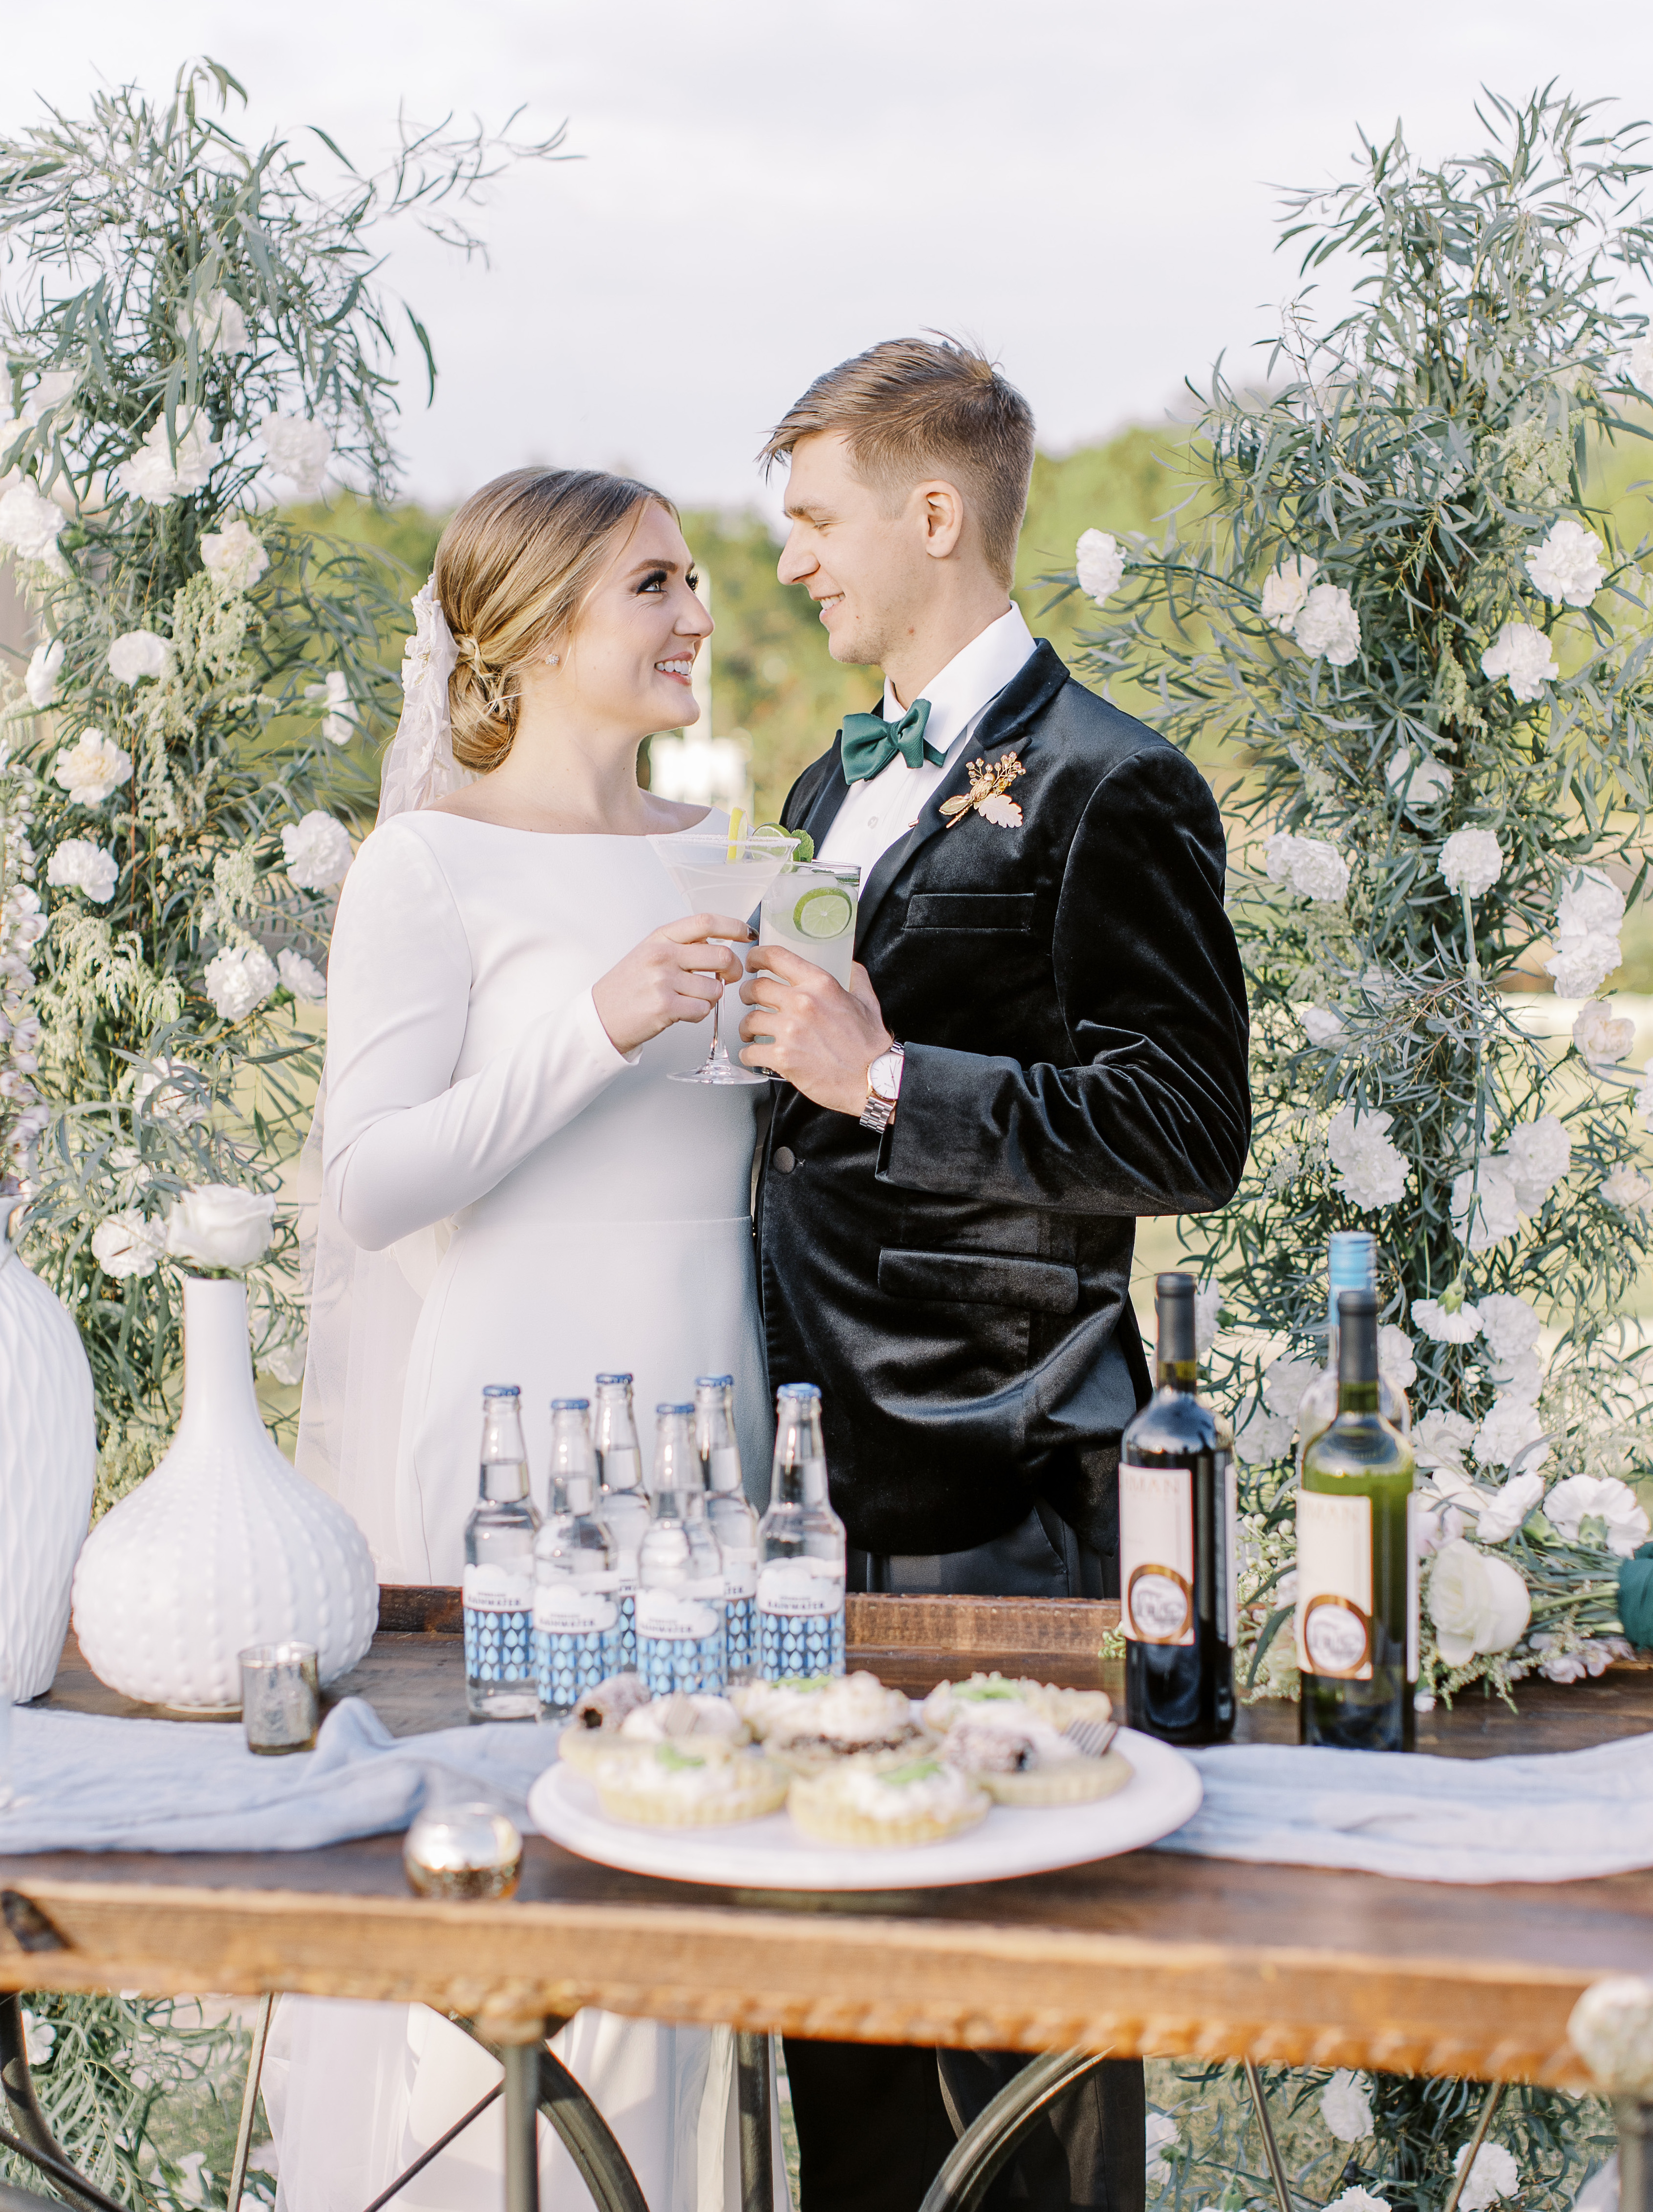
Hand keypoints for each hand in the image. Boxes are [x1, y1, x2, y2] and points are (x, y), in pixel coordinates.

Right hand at [593, 915, 751, 1055]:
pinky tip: (683, 1011)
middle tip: (730, 977)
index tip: (747, 933)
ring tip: (691, 998)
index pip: (705, 922)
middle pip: (721, 955)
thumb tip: (719, 946)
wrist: (601, 1015)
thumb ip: (682, 946)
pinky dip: (700, 1013)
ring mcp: (663, 980)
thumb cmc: (628, 986)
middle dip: (734, 969)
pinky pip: (703, 1009)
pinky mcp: (665, 1006)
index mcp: (661, 937)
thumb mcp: (650, 952)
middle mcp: (662, 954)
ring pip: (715, 988)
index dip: (733, 926)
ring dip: (711, 997)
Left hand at [737, 947, 891, 1114]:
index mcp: (820, 984)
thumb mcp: (867, 1001)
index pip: (776, 957)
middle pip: (755, 988)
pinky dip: (748, 1054)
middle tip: (748, 1001)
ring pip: (749, 1020)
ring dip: (747, 1027)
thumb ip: (856, 978)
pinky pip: (749, 1051)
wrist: (873, 1079)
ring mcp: (790, 1031)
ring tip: (751, 1032)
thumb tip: (850, 965)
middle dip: (747, 994)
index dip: (757, 956)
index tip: (752, 962)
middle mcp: (802, 1003)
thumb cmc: (870, 1044)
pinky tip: (754, 1055)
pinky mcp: (783, 1058)